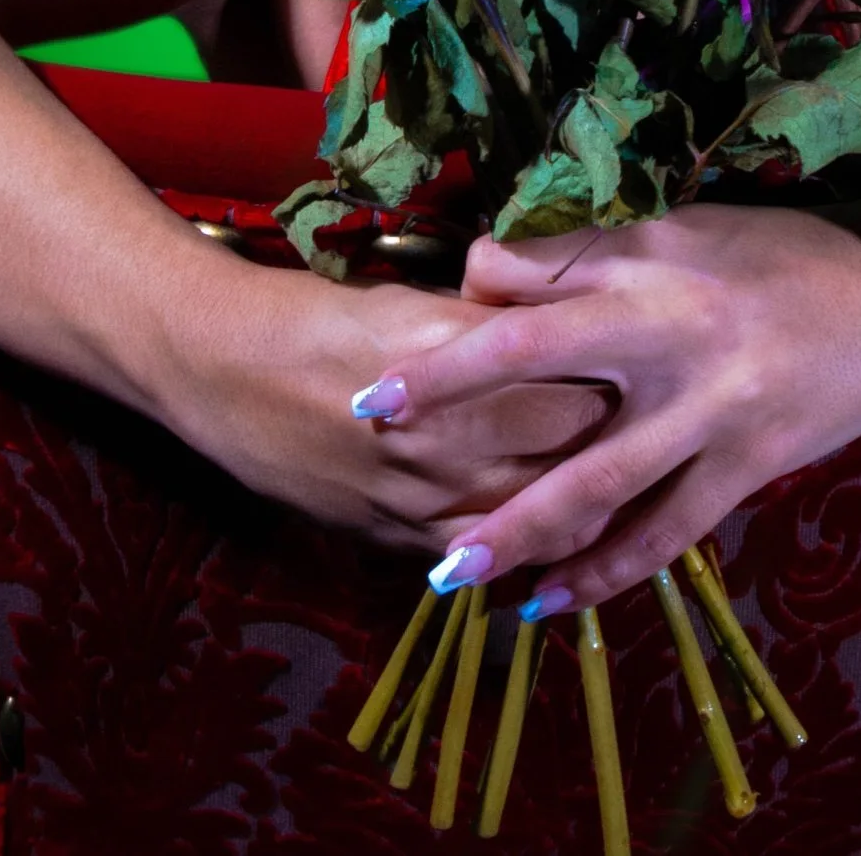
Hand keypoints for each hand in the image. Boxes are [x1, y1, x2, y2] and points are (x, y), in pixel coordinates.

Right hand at [156, 247, 611, 553]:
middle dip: (612, 447)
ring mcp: (416, 500)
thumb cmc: (319, 318)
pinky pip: (475, 557)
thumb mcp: (415, 302)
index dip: (615, 384)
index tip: (636, 369)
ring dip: (575, 509)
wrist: (221, 372)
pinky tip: (539, 528)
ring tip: (608, 483)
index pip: (576, 392)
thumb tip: (564, 324)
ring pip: (531, 523)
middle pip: (565, 463)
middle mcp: (443, 442)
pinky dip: (514, 545)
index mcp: (456, 370)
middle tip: (639, 425)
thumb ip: (494, 323)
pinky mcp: (391, 537)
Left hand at [367, 205, 860, 607]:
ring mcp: (709, 403)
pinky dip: (608, 573)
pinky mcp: (750, 463)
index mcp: (650, 251)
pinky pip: (666, 531)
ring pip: (593, 475)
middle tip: (370, 418)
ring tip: (449, 568)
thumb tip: (506, 276)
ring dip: (515, 525)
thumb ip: (608, 256)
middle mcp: (667, 324)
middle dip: (447, 388)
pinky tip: (554, 603)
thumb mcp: (693, 228)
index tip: (418, 310)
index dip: (471, 285)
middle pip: (532, 355)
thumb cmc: (791, 247)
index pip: (534, 265)